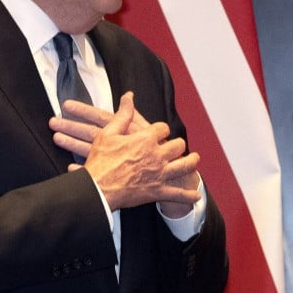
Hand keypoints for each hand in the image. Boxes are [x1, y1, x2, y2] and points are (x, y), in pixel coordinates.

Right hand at [49, 92, 200, 211]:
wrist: (97, 189)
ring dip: (191, 162)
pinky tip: (195, 195)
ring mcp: (159, 174)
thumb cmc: (100, 162)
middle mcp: (156, 155)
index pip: (163, 128)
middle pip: (178, 145)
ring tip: (194, 159)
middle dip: (178, 144)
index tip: (160, 132)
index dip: (162, 130)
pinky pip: (178, 194)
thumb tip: (129, 96)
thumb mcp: (108, 133)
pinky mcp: (157, 191)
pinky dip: (188, 195)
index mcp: (145, 139)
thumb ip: (123, 114)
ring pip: (184, 166)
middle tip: (177, 146)